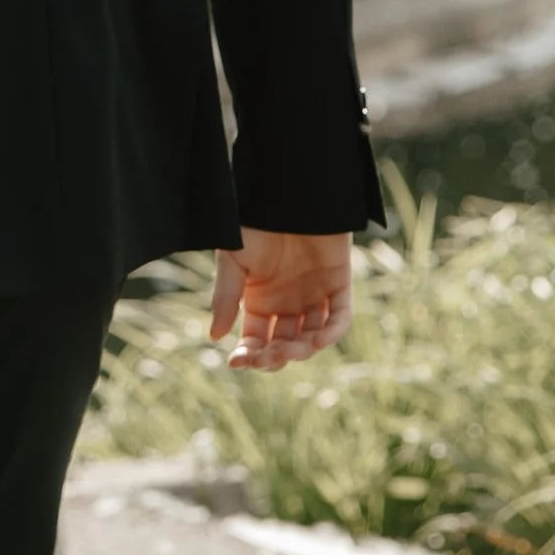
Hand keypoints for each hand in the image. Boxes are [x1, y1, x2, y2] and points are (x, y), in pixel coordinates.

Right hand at [210, 226, 354, 371]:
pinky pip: (339, 318)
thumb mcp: (233, 260)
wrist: (288, 192)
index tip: (236, 361)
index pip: (255, 341)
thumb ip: (225, 297)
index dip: (247, 355)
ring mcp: (314, 296)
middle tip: (267, 356)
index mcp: (259, 301)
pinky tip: (316, 340)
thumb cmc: (254, 222)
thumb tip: (214, 336)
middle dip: (274, 357)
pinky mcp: (339, 285)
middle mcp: (287, 304)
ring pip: (311, 338)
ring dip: (301, 350)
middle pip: (283, 346)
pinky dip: (331, 332)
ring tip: (289, 348)